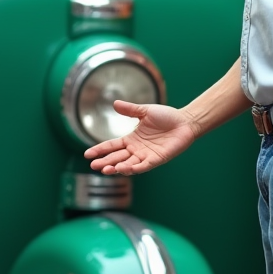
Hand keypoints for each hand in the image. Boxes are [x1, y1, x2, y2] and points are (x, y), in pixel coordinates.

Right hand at [84, 100, 199, 175]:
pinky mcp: (156, 159)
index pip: (112, 146)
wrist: (185, 121)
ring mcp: (146, 156)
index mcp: (132, 139)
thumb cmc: (166, 116)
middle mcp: (136, 149)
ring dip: (116, 168)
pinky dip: (133, 168)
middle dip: (105, 162)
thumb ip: (130, 110)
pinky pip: (143, 166)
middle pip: (117, 157)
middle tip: (93, 165)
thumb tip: (114, 104)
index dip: (100, 150)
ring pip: (127, 164)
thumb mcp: (145, 111)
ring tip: (105, 169)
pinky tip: (123, 169)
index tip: (87, 154)